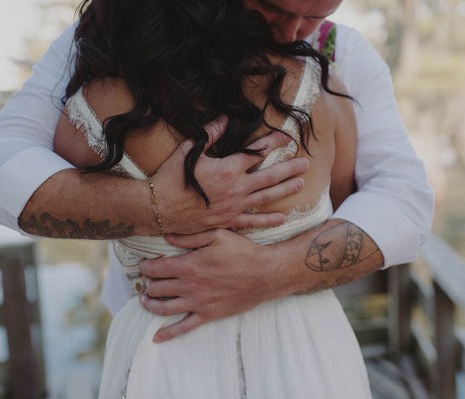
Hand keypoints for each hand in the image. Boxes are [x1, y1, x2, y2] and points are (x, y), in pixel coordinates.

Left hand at [138, 229, 275, 342]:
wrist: (265, 274)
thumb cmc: (243, 252)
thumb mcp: (217, 235)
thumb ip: (190, 237)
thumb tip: (167, 236)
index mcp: (189, 265)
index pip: (155, 268)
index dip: (144, 266)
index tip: (143, 264)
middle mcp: (189, 286)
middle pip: (155, 288)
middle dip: (146, 283)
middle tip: (147, 279)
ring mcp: (197, 303)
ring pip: (163, 308)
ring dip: (149, 304)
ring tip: (144, 300)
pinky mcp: (207, 315)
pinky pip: (183, 328)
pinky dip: (168, 334)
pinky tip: (156, 338)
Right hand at [152, 115, 308, 233]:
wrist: (158, 208)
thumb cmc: (171, 177)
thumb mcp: (189, 150)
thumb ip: (210, 134)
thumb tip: (225, 119)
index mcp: (228, 168)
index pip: (258, 152)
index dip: (273, 143)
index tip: (286, 137)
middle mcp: (236, 189)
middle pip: (270, 176)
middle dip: (289, 168)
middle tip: (306, 164)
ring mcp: (234, 207)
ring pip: (266, 197)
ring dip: (285, 190)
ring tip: (301, 183)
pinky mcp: (227, 221)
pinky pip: (252, 222)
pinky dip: (268, 220)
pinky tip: (282, 218)